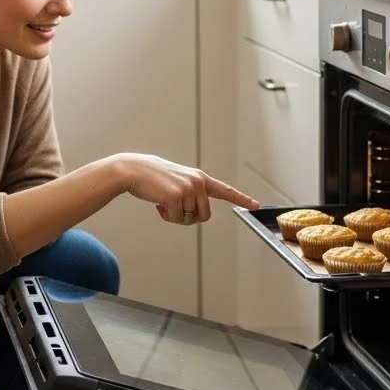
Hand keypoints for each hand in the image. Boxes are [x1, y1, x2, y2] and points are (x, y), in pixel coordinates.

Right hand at [113, 154, 259, 224]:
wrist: (133, 170)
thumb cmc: (153, 178)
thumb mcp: (178, 182)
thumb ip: (191, 193)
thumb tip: (195, 214)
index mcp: (200, 178)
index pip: (225, 190)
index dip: (241, 199)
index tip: (255, 205)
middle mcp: (198, 182)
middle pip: (204, 215)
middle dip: (190, 218)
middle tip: (174, 209)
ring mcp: (188, 189)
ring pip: (190, 219)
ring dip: (176, 217)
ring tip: (164, 203)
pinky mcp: (176, 197)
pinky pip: (176, 219)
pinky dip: (166, 216)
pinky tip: (158, 204)